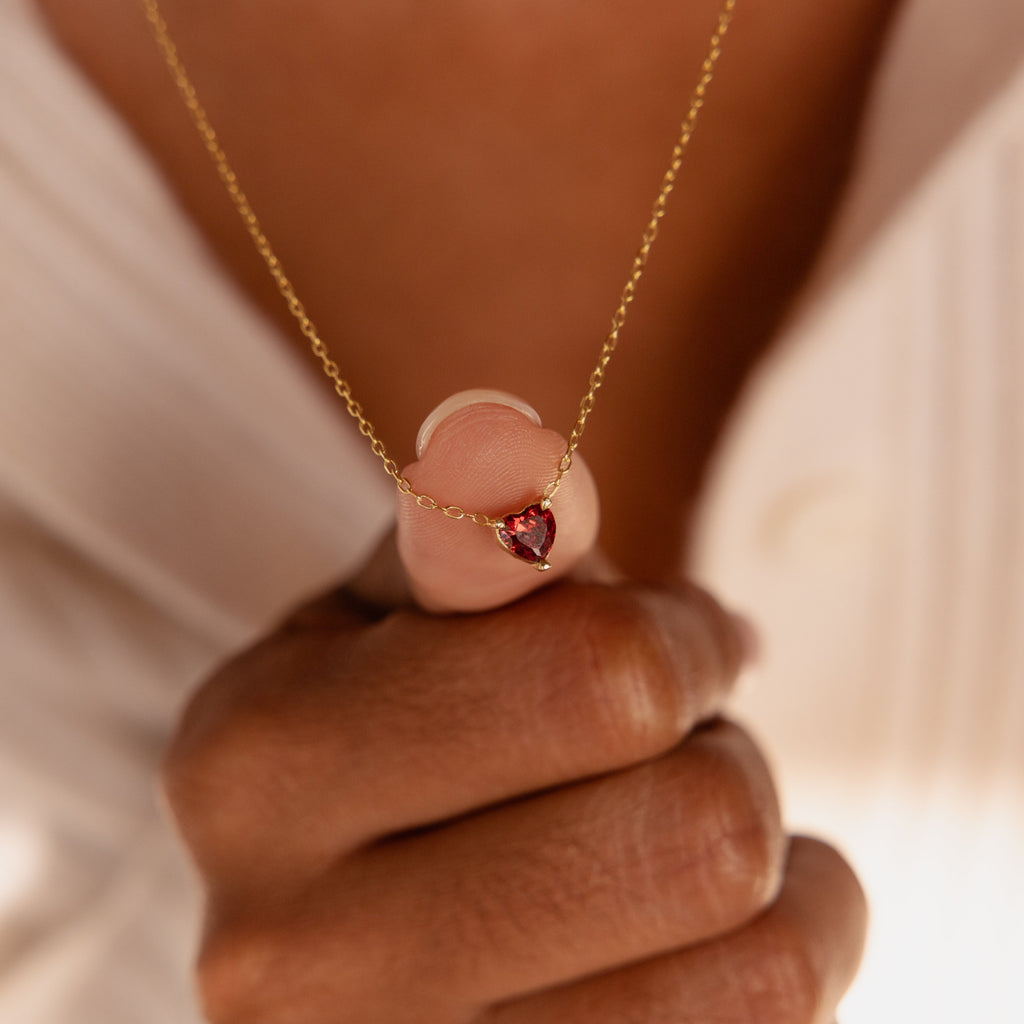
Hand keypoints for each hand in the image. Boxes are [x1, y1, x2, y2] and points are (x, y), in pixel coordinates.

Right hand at [163, 398, 865, 1022]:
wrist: (338, 924)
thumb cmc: (386, 732)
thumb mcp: (393, 616)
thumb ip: (464, 530)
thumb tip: (520, 455)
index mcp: (256, 766)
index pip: (595, 680)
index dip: (682, 640)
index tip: (682, 642)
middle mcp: (295, 954)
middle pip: (694, 829)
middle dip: (720, 756)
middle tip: (671, 750)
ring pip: (758, 960)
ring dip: (766, 867)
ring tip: (677, 837)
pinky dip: (786, 954)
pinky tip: (714, 926)